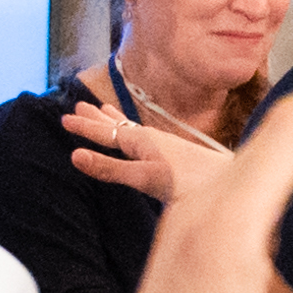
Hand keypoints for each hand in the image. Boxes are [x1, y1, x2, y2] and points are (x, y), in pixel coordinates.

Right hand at [64, 93, 236, 203]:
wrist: (228, 186)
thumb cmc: (187, 182)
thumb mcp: (143, 177)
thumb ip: (110, 168)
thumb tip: (75, 156)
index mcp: (141, 141)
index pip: (105, 132)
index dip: (84, 127)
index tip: (65, 118)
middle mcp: (152, 138)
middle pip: (117, 124)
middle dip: (97, 118)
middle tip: (79, 106)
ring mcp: (165, 145)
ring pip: (131, 128)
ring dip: (114, 120)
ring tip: (104, 111)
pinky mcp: (175, 156)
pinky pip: (145, 137)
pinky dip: (132, 131)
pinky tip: (140, 139)